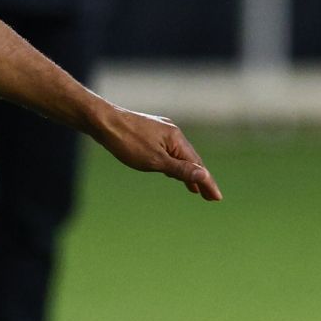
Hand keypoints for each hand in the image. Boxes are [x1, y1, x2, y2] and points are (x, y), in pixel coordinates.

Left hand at [92, 104, 221, 200]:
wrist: (102, 121)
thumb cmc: (127, 141)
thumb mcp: (155, 161)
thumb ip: (180, 169)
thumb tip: (204, 175)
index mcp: (177, 139)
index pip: (197, 165)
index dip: (208, 183)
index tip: (217, 198)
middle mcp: (172, 132)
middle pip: (191, 159)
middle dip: (200, 179)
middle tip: (209, 197)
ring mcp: (161, 130)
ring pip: (179, 155)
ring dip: (186, 172)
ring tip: (194, 189)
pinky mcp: (149, 132)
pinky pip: (168, 150)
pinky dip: (173, 163)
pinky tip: (170, 171)